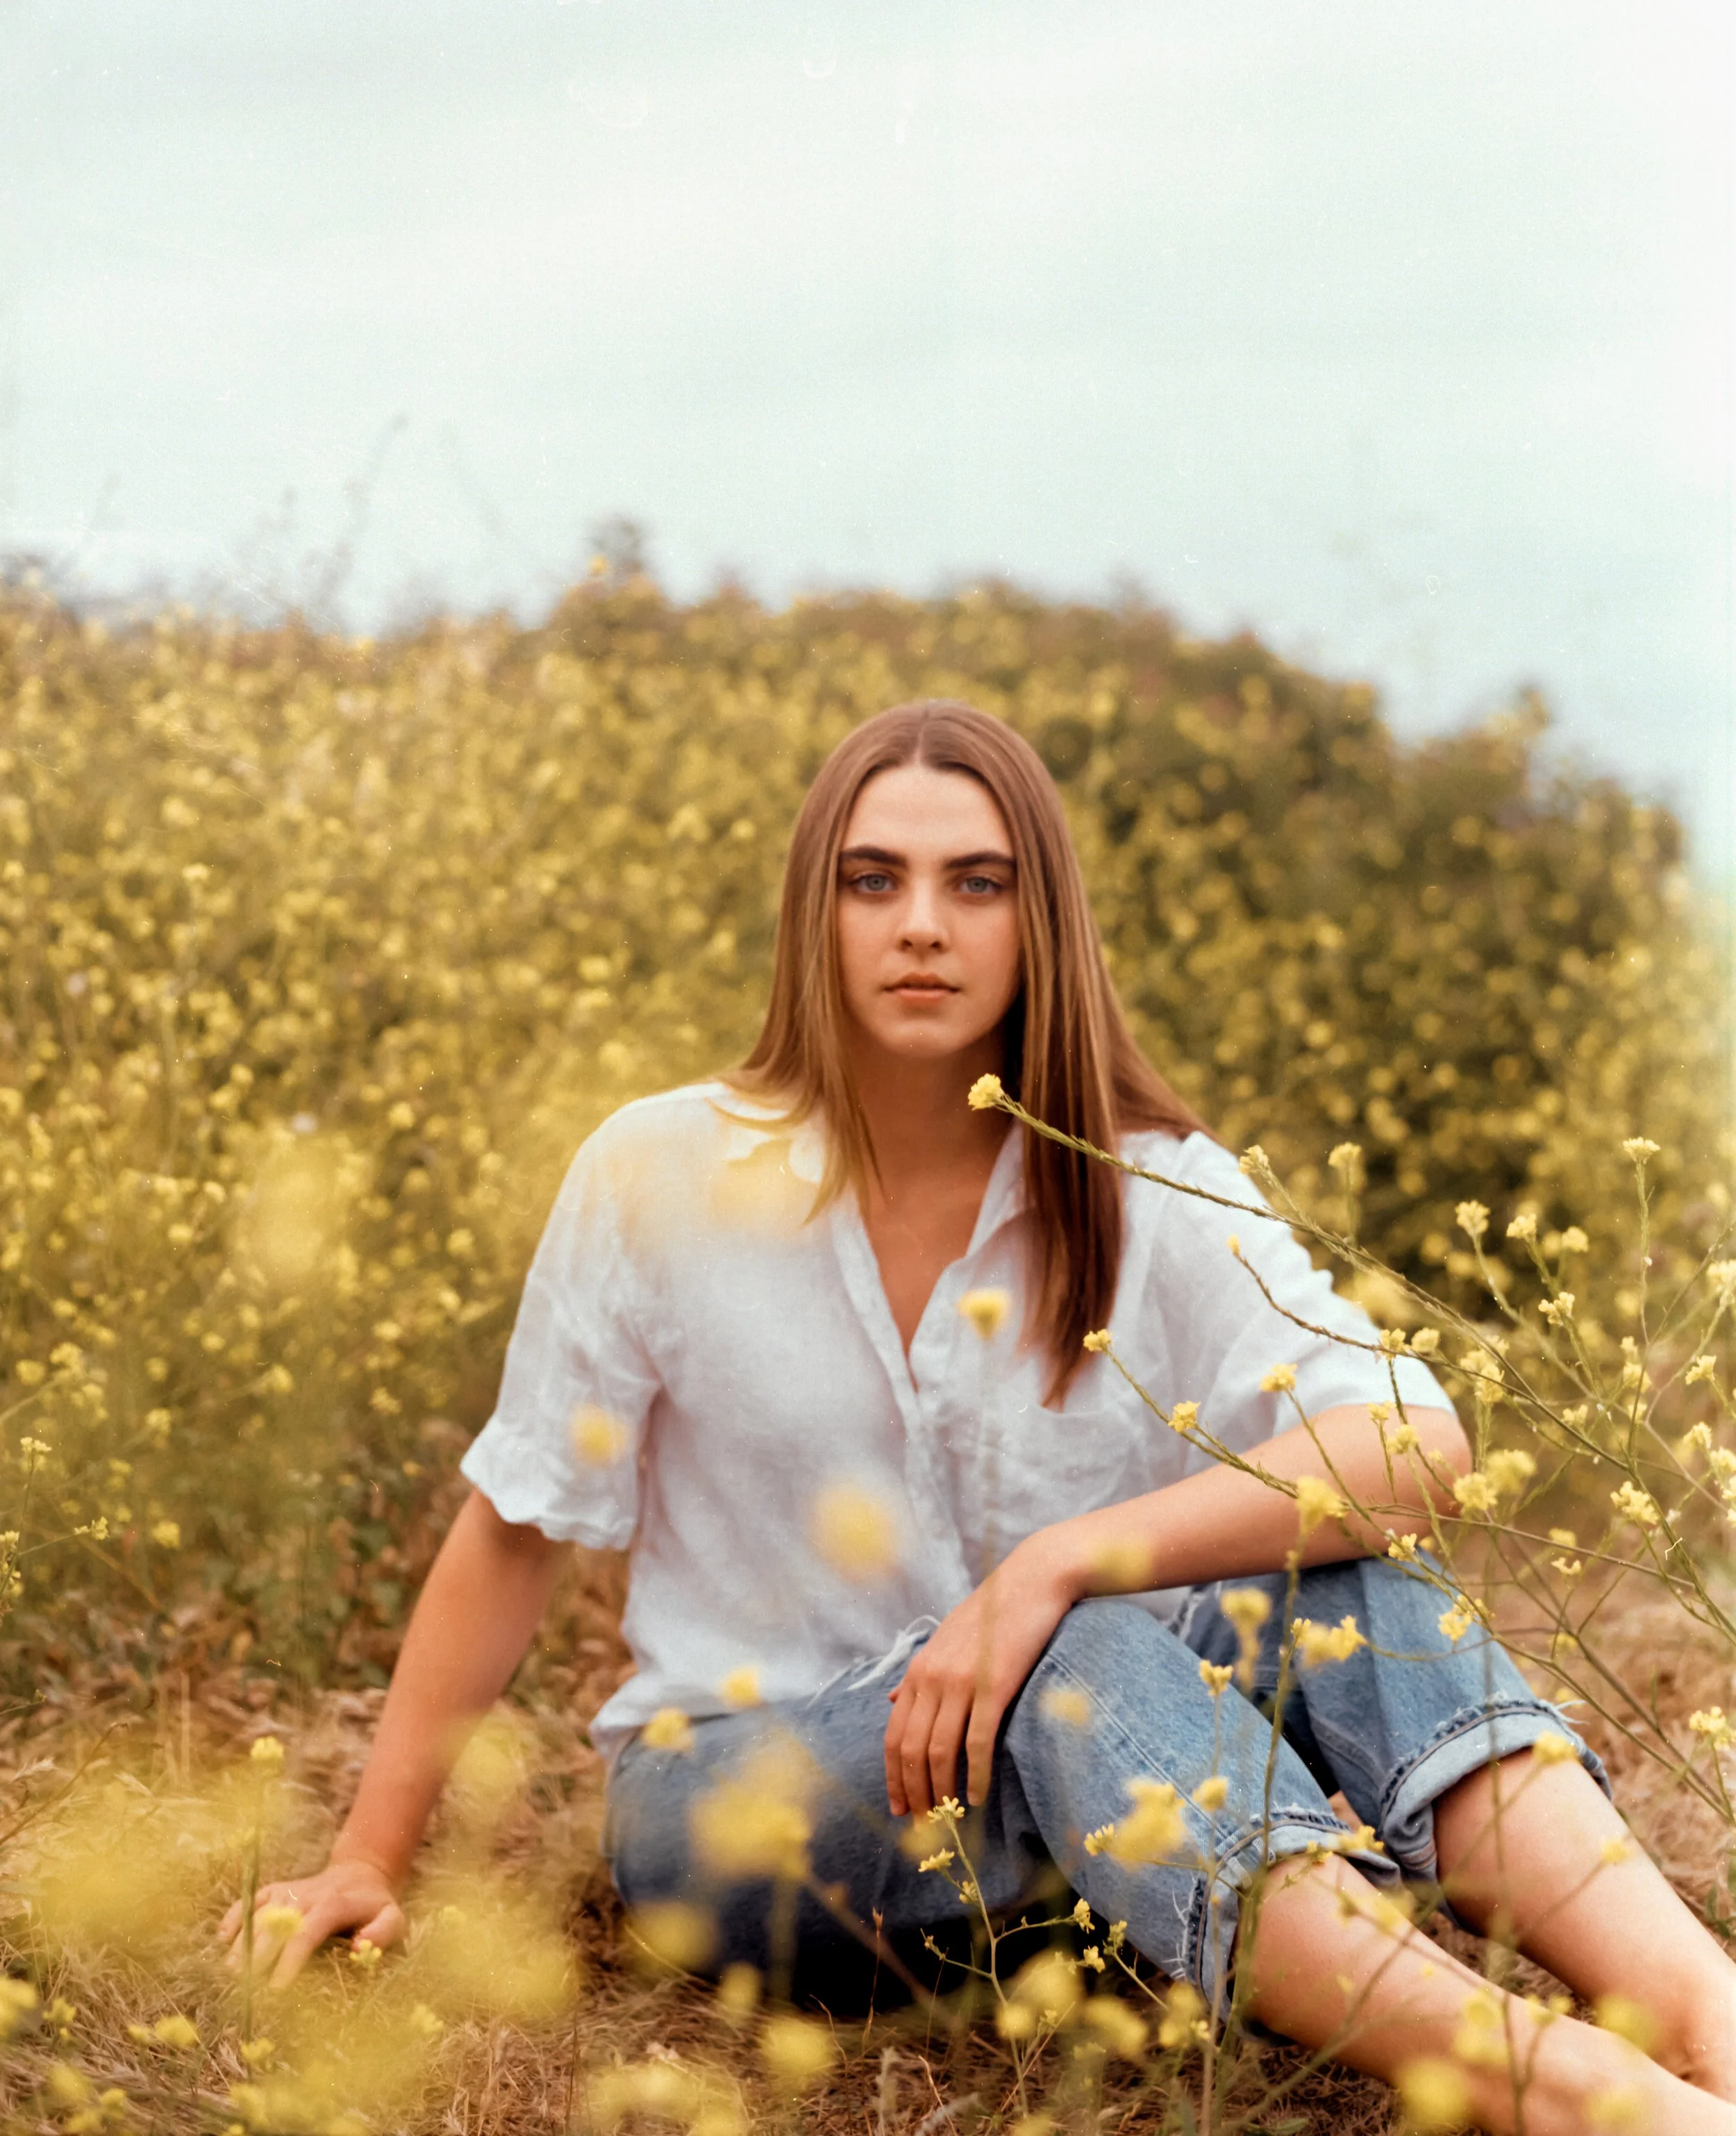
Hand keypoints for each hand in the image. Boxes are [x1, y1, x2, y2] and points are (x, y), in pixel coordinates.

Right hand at [218, 1856, 405, 1988]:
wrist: (361, 1874)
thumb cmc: (375, 1907)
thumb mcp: (394, 1918)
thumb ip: (383, 1932)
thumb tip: (360, 1946)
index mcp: (333, 1905)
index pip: (305, 1934)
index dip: (289, 1961)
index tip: (276, 1989)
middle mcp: (306, 1896)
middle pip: (275, 1926)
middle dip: (259, 1958)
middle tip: (245, 1990)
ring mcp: (288, 1891)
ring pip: (258, 1915)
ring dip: (242, 1944)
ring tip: (231, 1975)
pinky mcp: (277, 1890)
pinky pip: (250, 1900)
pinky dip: (235, 1916)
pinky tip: (223, 1939)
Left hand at [883, 1535, 1080, 1818]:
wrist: (1032, 1580)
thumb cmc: (991, 1614)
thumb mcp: (945, 1641)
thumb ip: (918, 1674)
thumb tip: (890, 1700)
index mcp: (919, 1670)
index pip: (893, 1735)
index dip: (892, 1777)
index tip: (899, 1808)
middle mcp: (931, 1678)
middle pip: (910, 1751)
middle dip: (914, 1794)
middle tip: (924, 1827)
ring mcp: (961, 1682)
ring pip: (939, 1752)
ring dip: (941, 1793)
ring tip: (949, 1820)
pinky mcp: (994, 1686)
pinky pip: (977, 1742)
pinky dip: (973, 1776)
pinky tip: (977, 1797)